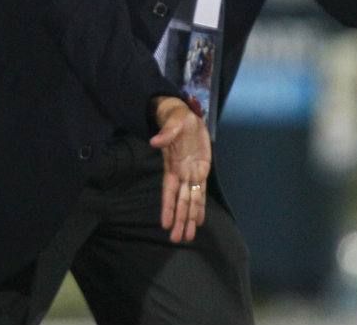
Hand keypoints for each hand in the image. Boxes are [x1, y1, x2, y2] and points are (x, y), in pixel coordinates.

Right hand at [149, 96, 210, 241]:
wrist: (186, 116)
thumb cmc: (177, 120)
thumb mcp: (173, 124)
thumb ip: (166, 134)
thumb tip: (154, 141)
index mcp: (172, 166)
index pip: (169, 192)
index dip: (168, 208)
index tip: (165, 224)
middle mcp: (181, 174)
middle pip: (181, 201)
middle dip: (180, 220)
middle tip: (178, 239)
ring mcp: (191, 174)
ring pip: (191, 200)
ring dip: (190, 218)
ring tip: (189, 236)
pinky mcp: (202, 170)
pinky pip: (201, 191)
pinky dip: (200, 206)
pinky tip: (200, 220)